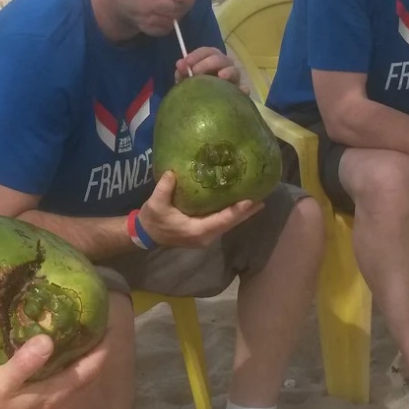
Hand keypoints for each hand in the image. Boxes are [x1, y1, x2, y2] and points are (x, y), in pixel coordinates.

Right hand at [0, 335, 106, 408]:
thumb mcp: (0, 383)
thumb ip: (24, 363)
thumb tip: (48, 340)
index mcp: (55, 393)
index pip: (90, 368)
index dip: (103, 346)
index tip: (107, 324)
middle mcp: (60, 401)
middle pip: (89, 374)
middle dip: (97, 350)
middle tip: (95, 325)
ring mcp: (52, 408)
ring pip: (78, 381)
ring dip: (84, 359)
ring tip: (78, 336)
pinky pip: (65, 385)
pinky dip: (69, 368)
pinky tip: (55, 357)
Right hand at [137, 171, 261, 248]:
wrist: (146, 234)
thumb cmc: (153, 220)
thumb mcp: (156, 203)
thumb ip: (164, 188)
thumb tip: (173, 172)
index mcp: (196, 231)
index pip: (221, 221)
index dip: (236, 211)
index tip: (250, 201)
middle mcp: (205, 236)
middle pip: (230, 224)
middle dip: (246, 213)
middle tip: (262, 200)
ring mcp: (205, 236)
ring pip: (228, 224)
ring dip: (241, 214)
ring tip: (256, 201)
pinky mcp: (204, 232)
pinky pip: (222, 223)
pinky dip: (232, 214)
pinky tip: (239, 205)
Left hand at [175, 47, 243, 90]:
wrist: (202, 107)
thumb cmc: (195, 90)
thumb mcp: (186, 81)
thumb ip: (182, 73)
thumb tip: (180, 64)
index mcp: (211, 60)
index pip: (207, 52)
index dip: (197, 55)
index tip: (186, 62)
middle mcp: (225, 66)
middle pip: (221, 59)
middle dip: (208, 63)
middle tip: (196, 72)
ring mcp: (234, 80)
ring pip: (235, 71)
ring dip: (228, 72)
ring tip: (221, 76)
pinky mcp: (240, 94)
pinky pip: (244, 92)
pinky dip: (243, 90)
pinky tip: (241, 92)